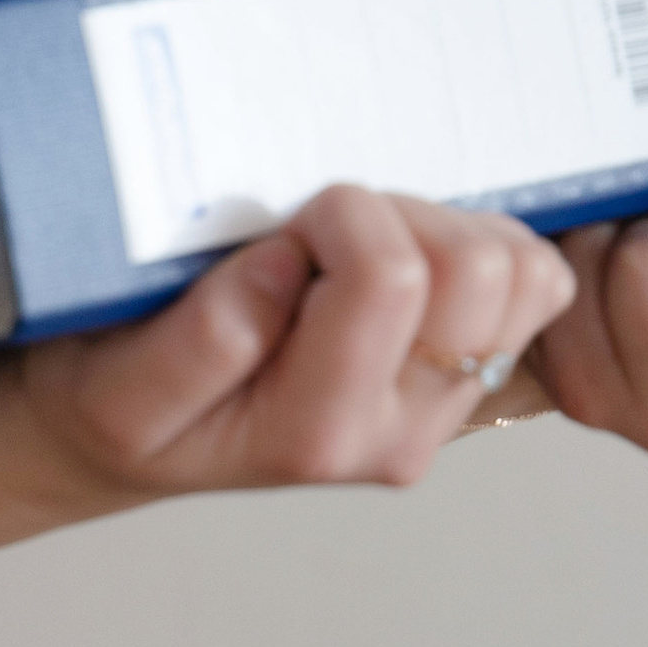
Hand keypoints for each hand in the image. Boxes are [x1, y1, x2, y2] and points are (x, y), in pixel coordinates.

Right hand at [23, 183, 578, 504]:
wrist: (127, 432)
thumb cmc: (114, 395)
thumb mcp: (116, 383)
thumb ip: (198, 340)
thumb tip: (287, 268)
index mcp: (318, 431)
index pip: (391, 279)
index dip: (334, 215)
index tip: (276, 230)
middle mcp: (398, 431)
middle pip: (476, 270)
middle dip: (394, 214)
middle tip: (317, 230)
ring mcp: (441, 408)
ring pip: (521, 274)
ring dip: (441, 227)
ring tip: (356, 242)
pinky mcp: (464, 376)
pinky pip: (533, 288)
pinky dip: (479, 245)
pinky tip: (404, 253)